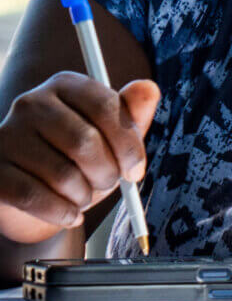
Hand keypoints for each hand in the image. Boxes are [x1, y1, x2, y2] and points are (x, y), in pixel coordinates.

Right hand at [0, 73, 159, 243]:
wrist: (36, 195)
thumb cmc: (80, 160)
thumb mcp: (112, 136)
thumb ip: (133, 114)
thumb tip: (149, 88)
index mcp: (66, 85)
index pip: (106, 106)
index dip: (128, 144)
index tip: (136, 170)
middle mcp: (32, 102)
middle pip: (85, 141)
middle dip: (107, 173)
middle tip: (108, 184)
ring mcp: (7, 134)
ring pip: (61, 173)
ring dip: (84, 196)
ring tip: (85, 197)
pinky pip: (33, 197)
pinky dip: (61, 212)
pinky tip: (71, 214)